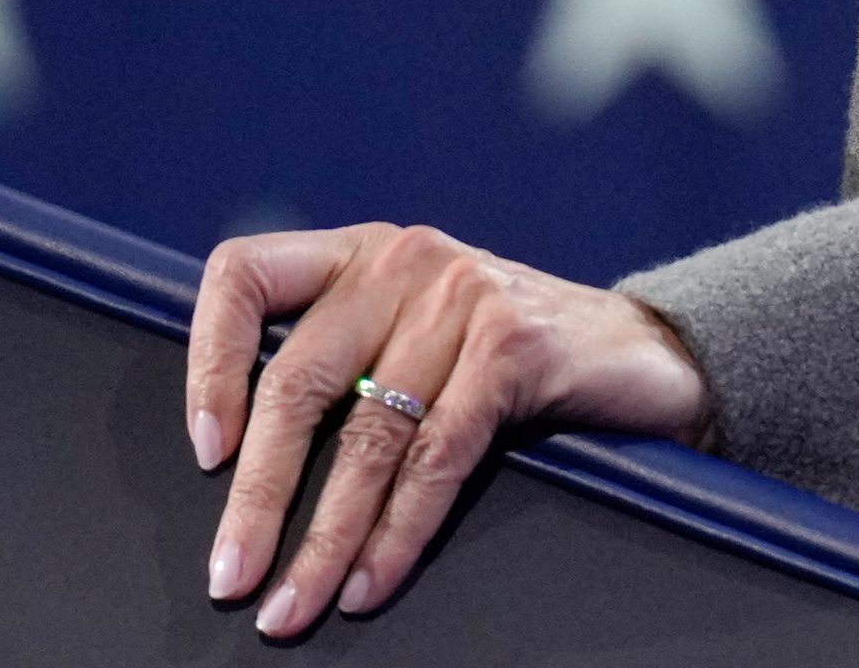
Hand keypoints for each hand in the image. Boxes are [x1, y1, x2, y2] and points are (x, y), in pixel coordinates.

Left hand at [186, 221, 713, 636]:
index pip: (246, 275)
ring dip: (322, 539)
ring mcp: (464, 297)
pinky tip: (371, 581)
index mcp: (365, 253)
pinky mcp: (513, 347)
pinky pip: (435, 459)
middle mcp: (406, 260)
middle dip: (259, 496)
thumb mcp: (419, 335)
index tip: (207, 450)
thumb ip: (347, 361)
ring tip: (293, 605)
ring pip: (367, 437)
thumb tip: (241, 469)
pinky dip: (397, 533)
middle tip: (232, 576)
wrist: (651, 356)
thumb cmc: (517, 359)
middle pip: (298, 382)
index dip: (207, 361)